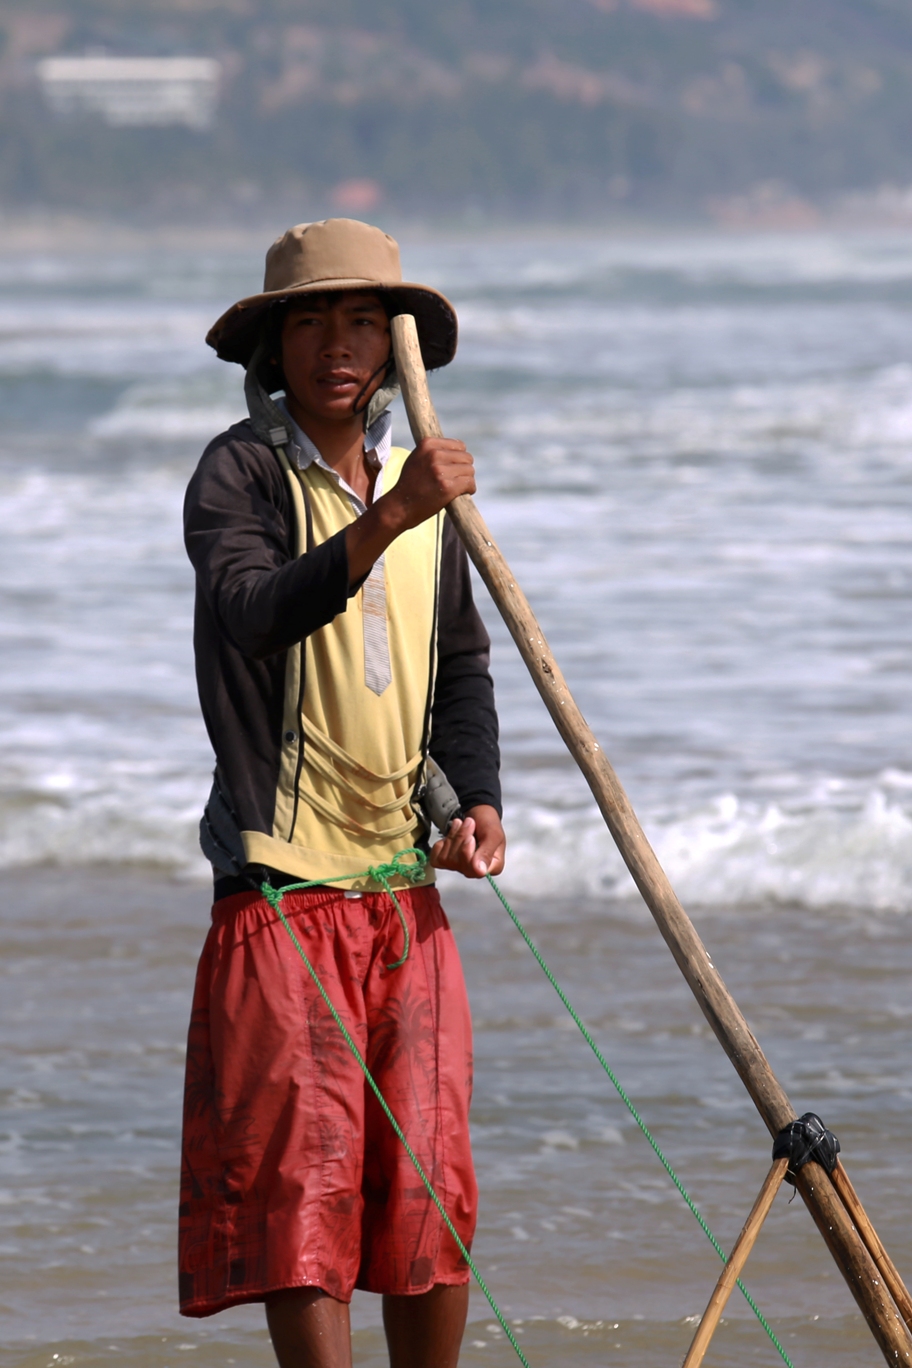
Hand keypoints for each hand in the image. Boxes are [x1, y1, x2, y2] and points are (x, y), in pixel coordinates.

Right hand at [346, 437, 475, 583]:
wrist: (399, 506)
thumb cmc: (409, 484)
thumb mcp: (416, 458)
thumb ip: (433, 451)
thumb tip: (459, 448)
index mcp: (427, 444)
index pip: (459, 445)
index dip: (459, 458)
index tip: (453, 468)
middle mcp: (434, 454)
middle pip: (466, 458)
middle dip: (464, 469)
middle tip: (455, 480)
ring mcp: (441, 471)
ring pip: (470, 471)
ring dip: (467, 480)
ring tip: (456, 488)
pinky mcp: (447, 487)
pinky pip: (470, 483)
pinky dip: (469, 489)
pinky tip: (461, 493)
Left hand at [430, 804, 505, 879]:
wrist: (477, 813)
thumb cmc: (488, 823)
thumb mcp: (493, 834)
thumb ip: (487, 853)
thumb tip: (480, 871)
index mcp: (491, 867)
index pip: (474, 870)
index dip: (467, 853)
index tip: (470, 837)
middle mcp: (474, 870)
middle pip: (458, 864)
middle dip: (460, 839)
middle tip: (469, 823)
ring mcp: (458, 866)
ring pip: (446, 859)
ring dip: (453, 837)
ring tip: (461, 824)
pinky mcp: (446, 861)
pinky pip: (436, 857)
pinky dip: (442, 842)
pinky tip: (451, 834)